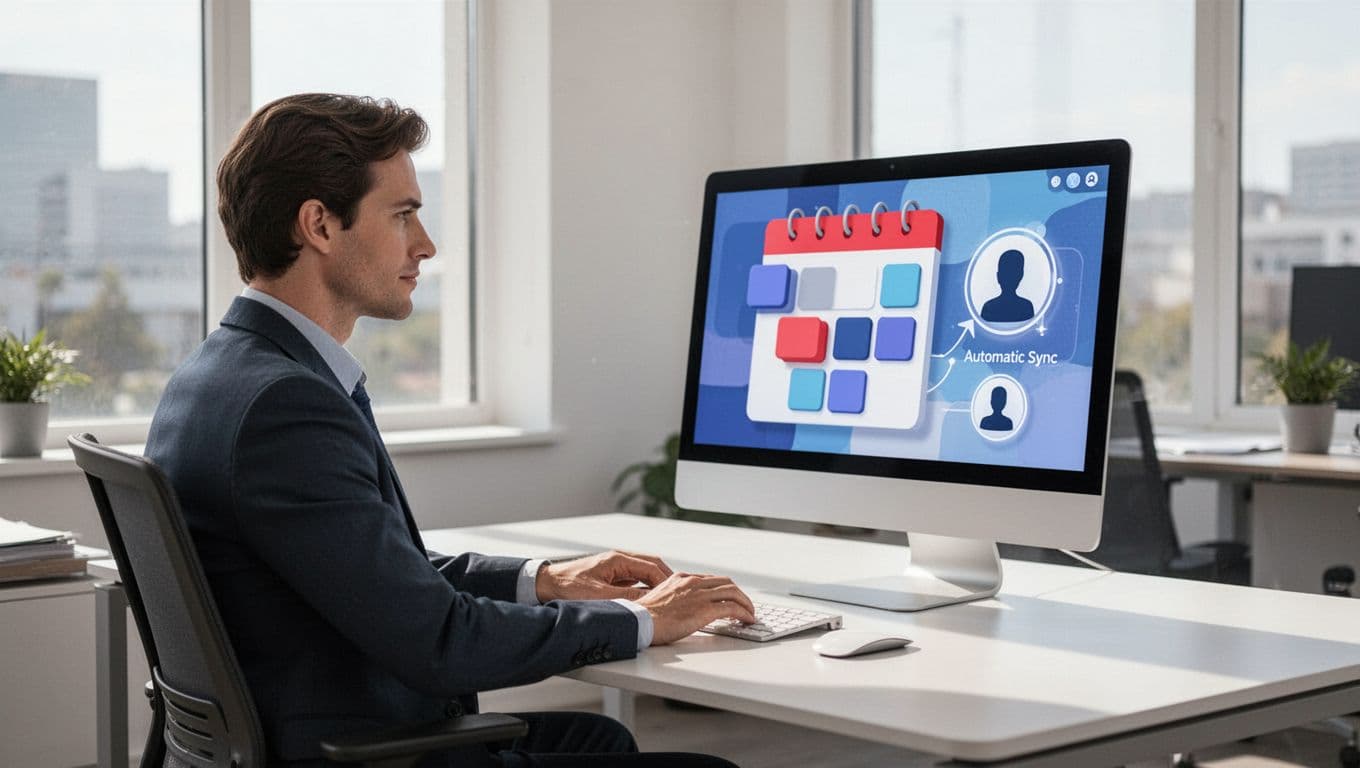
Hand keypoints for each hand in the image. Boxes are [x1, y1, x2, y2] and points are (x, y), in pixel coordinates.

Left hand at [536, 550, 672, 601]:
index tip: (676, 594)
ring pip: (644, 574)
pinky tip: (647, 602)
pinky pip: (634, 581)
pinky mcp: (609, 578)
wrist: (544, 585)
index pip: (652, 567)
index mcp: (618, 560)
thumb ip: (624, 599)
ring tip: (667, 600)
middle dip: (666, 581)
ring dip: (656, 586)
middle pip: (652, 567)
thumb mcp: (598, 596)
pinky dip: (644, 590)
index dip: (667, 582)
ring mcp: (614, 569)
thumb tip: (647, 605)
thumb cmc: (566, 586)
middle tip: (678, 596)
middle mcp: (618, 561)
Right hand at [635, 572, 756, 645]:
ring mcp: (700, 595)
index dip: (724, 589)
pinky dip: (744, 613)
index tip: (729, 598)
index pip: (711, 579)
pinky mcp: (704, 610)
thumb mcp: (660, 598)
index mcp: (682, 578)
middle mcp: (693, 583)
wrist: (639, 620)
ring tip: (750, 614)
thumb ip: (674, 598)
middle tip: (745, 605)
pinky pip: (733, 608)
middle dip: (739, 594)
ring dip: (746, 603)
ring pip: (733, 593)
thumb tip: (681, 609)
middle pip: (726, 583)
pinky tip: (747, 620)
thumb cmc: (644, 616)